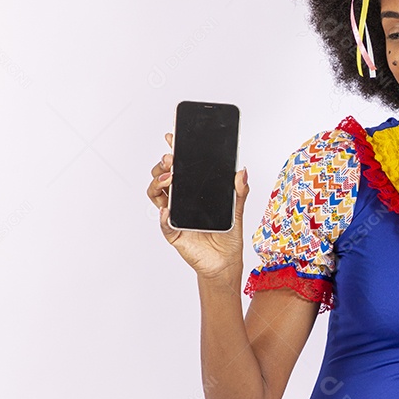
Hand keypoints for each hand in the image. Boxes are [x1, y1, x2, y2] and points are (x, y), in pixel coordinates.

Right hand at [146, 132, 249, 278]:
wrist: (226, 260)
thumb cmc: (227, 234)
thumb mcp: (236, 209)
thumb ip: (240, 191)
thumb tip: (242, 171)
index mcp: (193, 191)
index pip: (180, 168)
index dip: (174, 152)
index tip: (172, 137)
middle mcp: (180, 200)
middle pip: (162, 177)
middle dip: (163, 166)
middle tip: (171, 160)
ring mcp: (174, 215)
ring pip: (156, 194)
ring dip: (158, 184)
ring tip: (169, 179)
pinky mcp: (173, 233)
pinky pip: (164, 223)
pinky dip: (163, 216)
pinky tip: (167, 210)